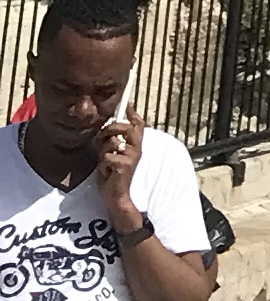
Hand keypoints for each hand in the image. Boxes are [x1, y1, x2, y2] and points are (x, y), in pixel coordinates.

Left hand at [94, 103, 144, 220]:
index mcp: (135, 146)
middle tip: (101, 138)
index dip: (132, 113)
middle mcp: (136, 149)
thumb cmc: (112, 176)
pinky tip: (106, 173)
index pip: (138, 125)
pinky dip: (102, 165)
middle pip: (125, 127)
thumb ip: (112, 143)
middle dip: (110, 129)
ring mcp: (132, 157)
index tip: (128, 104)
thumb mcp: (112, 155)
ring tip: (105, 163)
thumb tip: (107, 130)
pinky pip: (106, 156)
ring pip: (112, 142)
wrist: (115, 196)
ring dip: (102, 152)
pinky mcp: (124, 165)